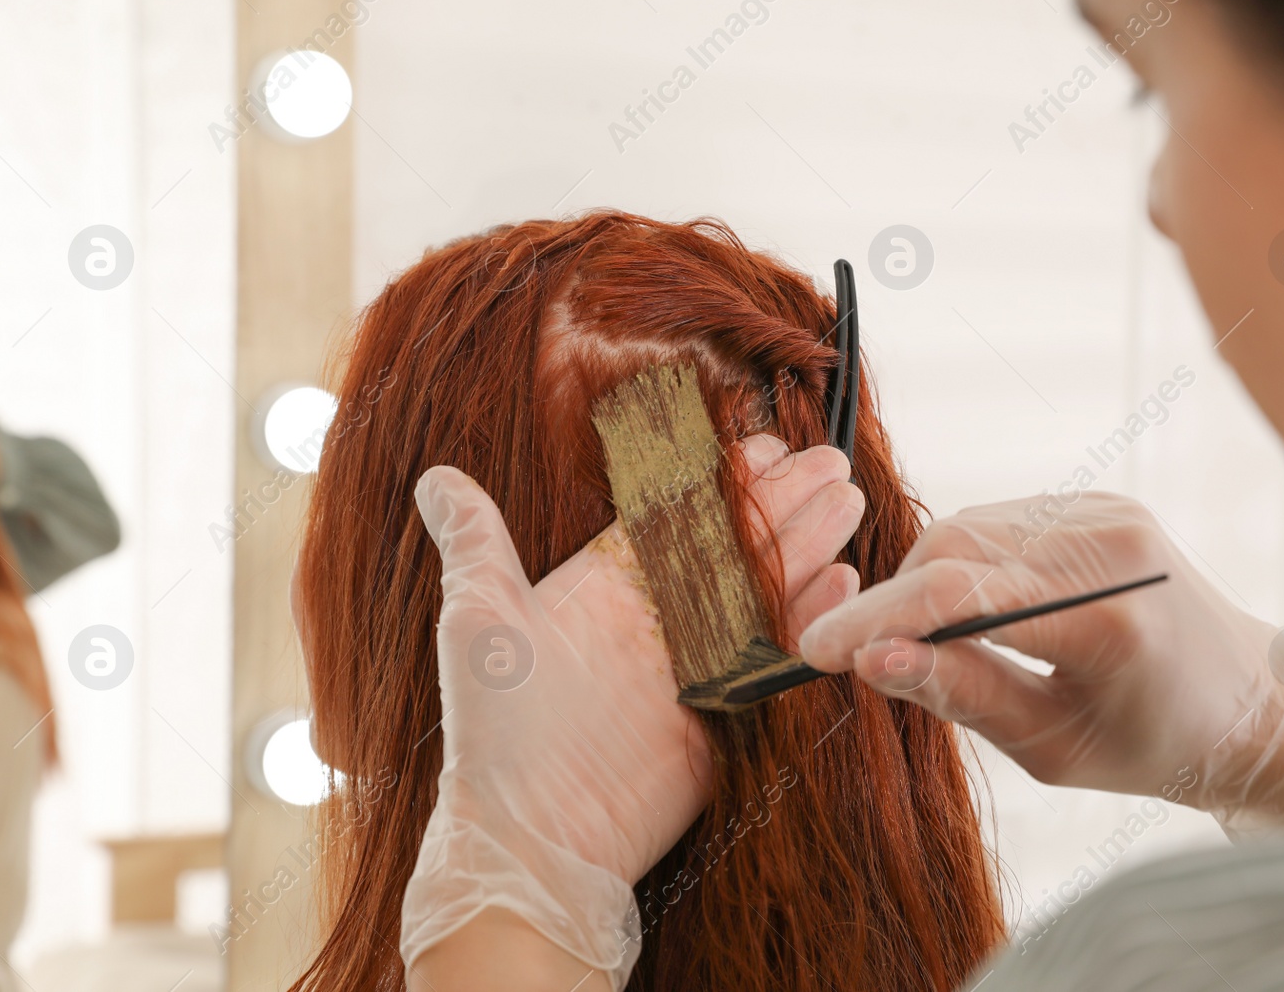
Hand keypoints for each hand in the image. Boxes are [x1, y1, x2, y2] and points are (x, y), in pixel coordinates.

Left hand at [400, 437, 862, 987]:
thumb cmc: (495, 731)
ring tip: (848, 504)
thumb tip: (435, 476)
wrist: (533, 839)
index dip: (724, 480)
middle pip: (733, 547)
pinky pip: (776, 660)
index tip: (766, 444)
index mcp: (606, 586)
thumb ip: (474, 542)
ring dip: (806, 548)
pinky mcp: (724, 717)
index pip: (678, 515)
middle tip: (831, 463)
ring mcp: (694, 668)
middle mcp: (656, 621)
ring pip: (762, 592)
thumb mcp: (478, 620)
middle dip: (783, 504)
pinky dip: (810, 622)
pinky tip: (843, 583)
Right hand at [798, 492, 1283, 833]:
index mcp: (1108, 620)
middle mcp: (1111, 546)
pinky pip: (998, 520)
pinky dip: (962, 562)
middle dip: (891, 600)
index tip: (813, 651)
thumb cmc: (1155, 744)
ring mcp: (1109, 513)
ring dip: (923, 580)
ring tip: (918, 641)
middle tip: (856, 654)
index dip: (872, 621)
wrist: (1251, 702)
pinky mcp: (1101, 502)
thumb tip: (870, 660)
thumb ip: (960, 695)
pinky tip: (968, 611)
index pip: (958, 599)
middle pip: (952, 547)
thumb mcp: (1052, 747)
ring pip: (966, 526)